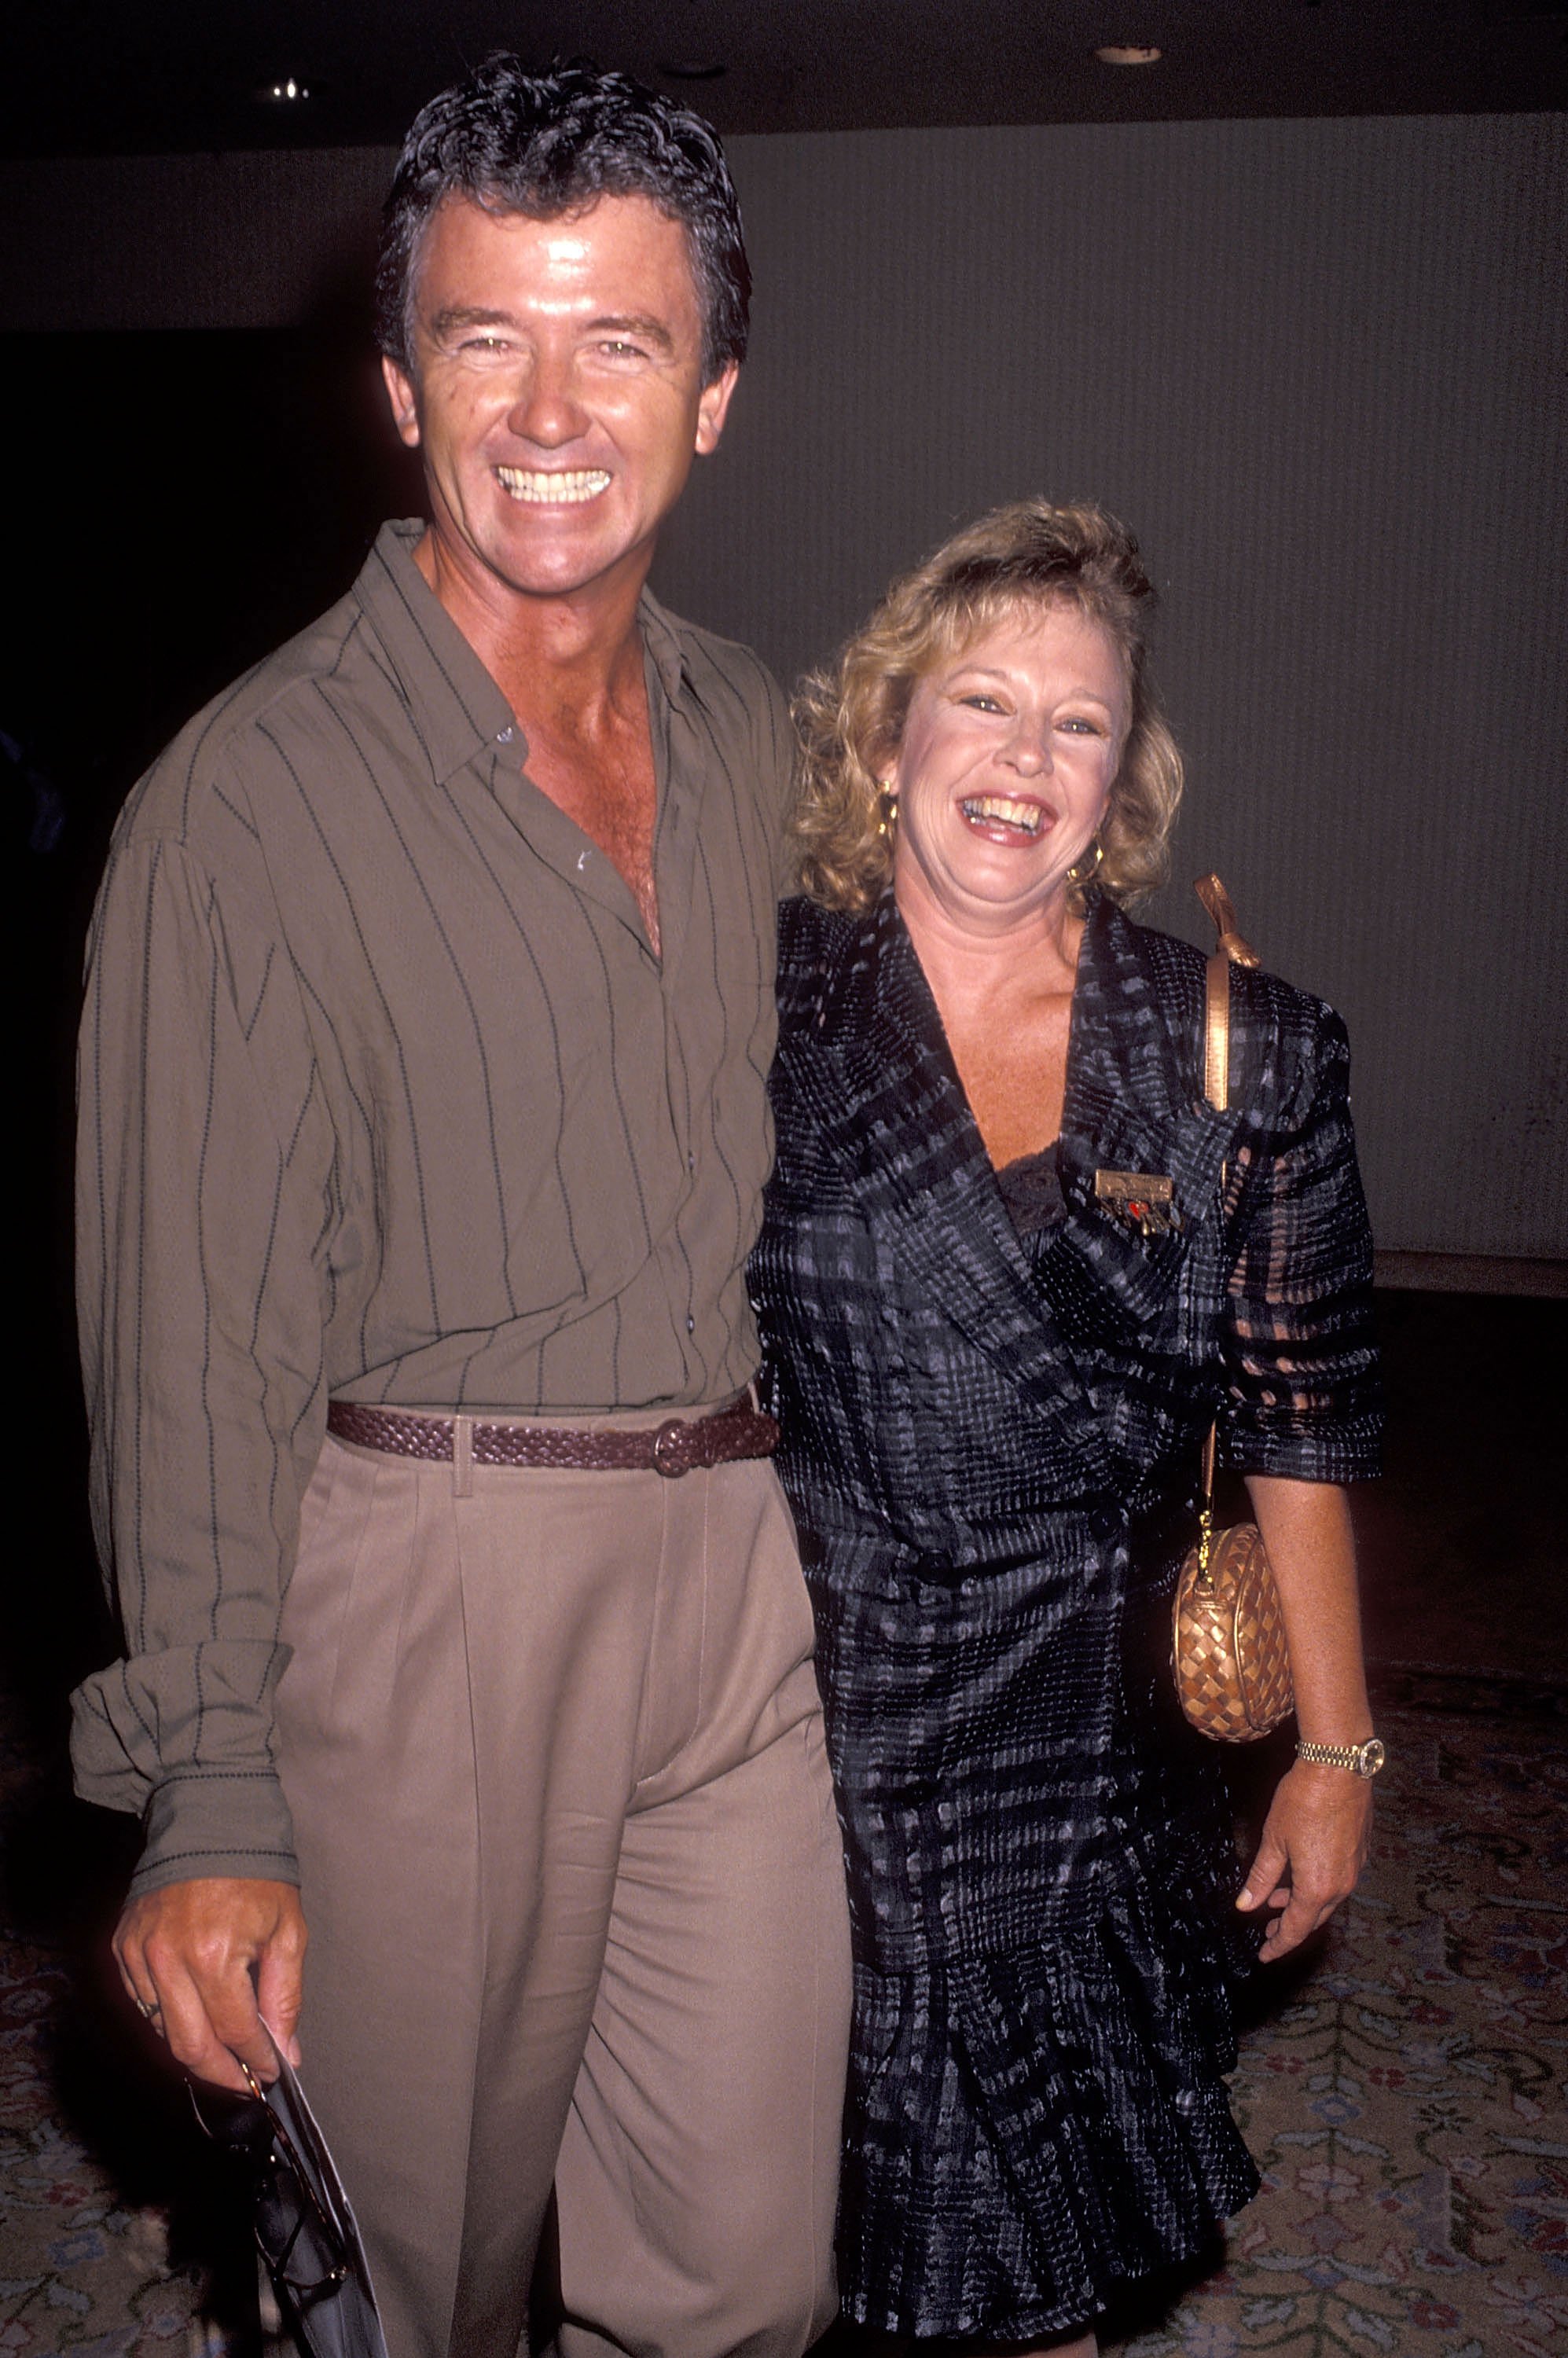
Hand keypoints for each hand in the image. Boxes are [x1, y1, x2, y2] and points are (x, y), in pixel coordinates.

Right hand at [114, 1877, 306, 2090]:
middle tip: (243, 2082)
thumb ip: (285, 1996)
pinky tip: (193, 2016)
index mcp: (215, 1955)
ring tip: (222, 2054)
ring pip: (161, 2030)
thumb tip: (286, 2052)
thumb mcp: (288, 1929)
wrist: (210, 1821)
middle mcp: (169, 1960)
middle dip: (220, 2073)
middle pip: (189, 2046)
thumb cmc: (256, 1873)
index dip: (255, 2060)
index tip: (271, 2071)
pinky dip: (166, 2018)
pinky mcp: (122, 1946)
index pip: (234, 2033)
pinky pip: (142, 2001)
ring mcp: (140, 1954)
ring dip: (193, 2049)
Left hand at [1236, 1758, 1372, 1961]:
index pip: (1295, 1929)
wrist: (1339, 1768)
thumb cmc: (1303, 1801)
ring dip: (1301, 1903)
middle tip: (1268, 1931)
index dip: (1277, 1945)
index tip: (1264, 1955)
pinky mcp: (1360, 1851)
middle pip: (1313, 1918)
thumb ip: (1260, 1877)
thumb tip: (1245, 1906)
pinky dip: (1317, 1885)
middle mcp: (1341, 1885)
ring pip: (1326, 1899)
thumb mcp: (1273, 1840)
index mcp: (1317, 1888)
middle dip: (1289, 1926)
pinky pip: (1337, 1880)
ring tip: (1277, 1898)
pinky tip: (1301, 1872)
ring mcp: (1354, 1869)